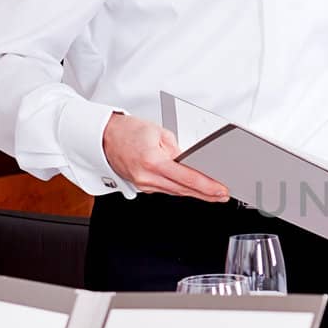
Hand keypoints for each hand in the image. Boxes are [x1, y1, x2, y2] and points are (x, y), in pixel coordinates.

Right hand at [103, 114, 229, 200]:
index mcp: (152, 161)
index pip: (186, 178)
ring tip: (214, 194)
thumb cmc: (127, 131)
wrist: (103, 137)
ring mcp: (143, 184)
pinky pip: (166, 190)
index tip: (220, 190)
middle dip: (206, 194)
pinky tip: (193, 190)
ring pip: (176, 192)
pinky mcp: (142, 186)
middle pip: (183, 190)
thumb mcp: (158, 132)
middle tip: (223, 195)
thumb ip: (177, 149)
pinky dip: (181, 190)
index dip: (207, 186)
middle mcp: (146, 177)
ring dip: (196, 194)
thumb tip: (190, 162)